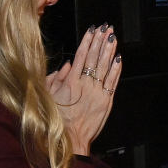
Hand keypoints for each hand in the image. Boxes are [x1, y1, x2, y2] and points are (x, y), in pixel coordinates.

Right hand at [47, 24, 121, 154]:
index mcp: (70, 82)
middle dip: (100, 40)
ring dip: (109, 50)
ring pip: (104, 66)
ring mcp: (97, 92)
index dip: (87, 41)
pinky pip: (113, 82)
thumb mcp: (48, 96)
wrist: (70, 139)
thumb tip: (66, 66)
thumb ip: (55, 79)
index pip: (81, 55)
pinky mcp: (106, 101)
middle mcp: (85, 84)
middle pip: (94, 57)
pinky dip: (116, 69)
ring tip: (112, 37)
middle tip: (105, 27)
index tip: (92, 29)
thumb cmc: (57, 120)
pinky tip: (118, 58)